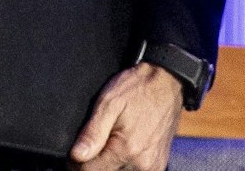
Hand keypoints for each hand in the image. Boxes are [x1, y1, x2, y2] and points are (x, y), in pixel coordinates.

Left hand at [68, 62, 184, 170]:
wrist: (167, 82)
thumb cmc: (137, 88)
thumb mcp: (109, 102)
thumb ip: (92, 132)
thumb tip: (76, 156)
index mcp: (126, 150)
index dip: (77, 162)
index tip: (77, 150)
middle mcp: (141, 164)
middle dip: (94, 163)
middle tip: (93, 143)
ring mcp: (152, 167)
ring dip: (109, 165)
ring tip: (110, 142)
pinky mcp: (158, 165)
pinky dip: (124, 164)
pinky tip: (123, 149)